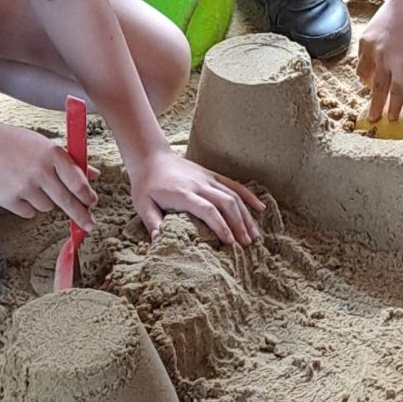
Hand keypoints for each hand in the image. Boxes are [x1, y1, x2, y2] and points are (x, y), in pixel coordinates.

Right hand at [0, 121, 97, 222]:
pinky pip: (29, 212)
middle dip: (80, 216)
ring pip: (47, 207)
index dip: (88, 196)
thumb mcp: (44, 145)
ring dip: (46, 201)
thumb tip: (94, 174)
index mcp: (52, 154)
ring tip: (31, 184)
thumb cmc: (14, 143)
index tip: (92, 204)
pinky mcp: (9, 199)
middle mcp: (40, 171)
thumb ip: (69, 162)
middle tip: (89, 226)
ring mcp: (24, 187)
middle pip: (67, 202)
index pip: (78, 182)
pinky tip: (17, 189)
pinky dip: (27, 206)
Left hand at [127, 148, 262, 247]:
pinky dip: (249, 196)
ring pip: (234, 195)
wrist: (150, 157)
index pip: (207, 210)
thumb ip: (152, 222)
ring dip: (246, 215)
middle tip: (246, 244)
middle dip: (239, 224)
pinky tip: (260, 208)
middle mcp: (199, 185)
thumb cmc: (146, 185)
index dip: (221, 226)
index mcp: (183, 194)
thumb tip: (160, 242)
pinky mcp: (212, 175)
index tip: (230, 242)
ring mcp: (208, 178)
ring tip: (254, 235)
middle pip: (226, 203)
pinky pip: (235, 185)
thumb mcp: (142, 204)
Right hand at [356, 0, 402, 125]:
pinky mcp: (364, 38)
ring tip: (372, 90)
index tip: (391, 119)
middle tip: (372, 118)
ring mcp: (372, 48)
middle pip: (378, 88)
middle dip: (375, 105)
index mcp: (402, 63)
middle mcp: (384, 58)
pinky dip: (364, 66)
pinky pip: (361, 59)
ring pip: (364, 74)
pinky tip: (371, 68)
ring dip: (369, 84)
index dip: (394, 107)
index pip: (396, 92)